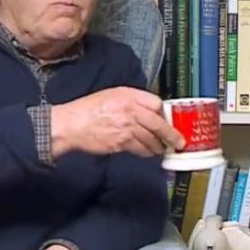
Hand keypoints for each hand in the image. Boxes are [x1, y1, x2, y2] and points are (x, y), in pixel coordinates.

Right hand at [51, 86, 184, 158]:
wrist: (71, 124)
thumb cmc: (88, 110)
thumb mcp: (111, 95)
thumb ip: (131, 101)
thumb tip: (150, 111)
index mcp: (128, 95)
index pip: (156, 103)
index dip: (164, 113)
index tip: (168, 120)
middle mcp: (130, 110)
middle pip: (159, 124)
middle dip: (171, 135)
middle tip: (179, 142)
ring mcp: (127, 127)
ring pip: (151, 139)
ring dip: (159, 146)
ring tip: (162, 149)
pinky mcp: (122, 142)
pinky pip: (140, 149)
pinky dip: (146, 152)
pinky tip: (149, 153)